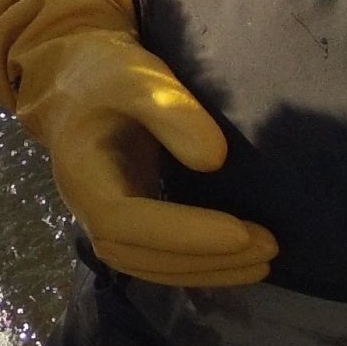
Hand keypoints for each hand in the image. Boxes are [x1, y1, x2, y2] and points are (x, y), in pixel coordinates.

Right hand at [17, 28, 276, 288]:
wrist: (78, 82)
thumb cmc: (109, 74)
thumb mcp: (137, 78)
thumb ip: (171, 113)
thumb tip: (215, 160)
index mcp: (83, 175)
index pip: (127, 221)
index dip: (182, 233)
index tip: (240, 232)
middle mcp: (87, 209)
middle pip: (141, 254)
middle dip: (205, 258)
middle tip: (269, 248)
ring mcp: (102, 222)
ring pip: (150, 266)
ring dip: (206, 271)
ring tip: (263, 263)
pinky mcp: (125, 225)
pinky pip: (156, 259)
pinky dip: (197, 267)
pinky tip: (236, 263)